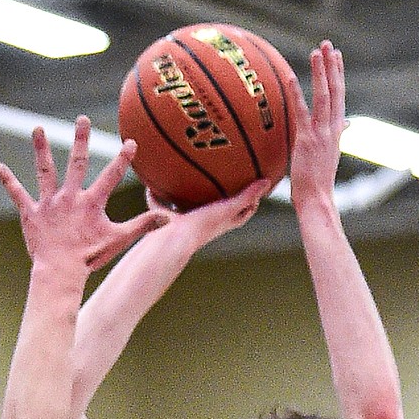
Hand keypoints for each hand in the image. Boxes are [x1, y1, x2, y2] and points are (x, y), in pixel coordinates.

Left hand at [0, 118, 168, 273]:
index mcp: (91, 203)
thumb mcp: (118, 241)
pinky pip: (18, 195)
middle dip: (80, 140)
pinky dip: (8, 182)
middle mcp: (69, 197)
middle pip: (76, 163)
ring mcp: (49, 204)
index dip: (122, 159)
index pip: (110, 176)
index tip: (130, 142)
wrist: (59, 273)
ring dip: (41, 149)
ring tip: (38, 129)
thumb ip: (142, 226)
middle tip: (82, 119)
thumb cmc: (89, 258)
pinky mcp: (31, 214)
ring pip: (45, 171)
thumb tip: (168, 219)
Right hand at [144, 178, 269, 250]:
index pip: (241, 215)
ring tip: (186, 176)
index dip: (251, 205)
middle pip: (217, 212)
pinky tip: (151, 181)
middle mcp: (204, 225)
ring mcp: (184, 225)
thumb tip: (267, 181)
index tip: (257, 190)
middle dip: (221, 198)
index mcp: (220, 223)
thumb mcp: (228, 208)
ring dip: (187, 196)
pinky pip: (160, 206)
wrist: (171, 242)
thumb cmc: (202, 227)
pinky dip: (155, 195)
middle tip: (225, 179)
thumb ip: (246, 195)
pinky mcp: (166, 223)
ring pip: (187, 207)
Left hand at [285, 40, 344, 210]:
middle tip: (328, 45)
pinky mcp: (307, 140)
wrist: (317, 200)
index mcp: (337, 131)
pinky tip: (292, 77)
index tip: (336, 56)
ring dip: (321, 72)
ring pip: (324, 96)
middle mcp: (332, 129)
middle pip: (336, 90)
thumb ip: (336, 136)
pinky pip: (302, 112)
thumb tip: (346, 124)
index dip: (338, 75)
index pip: (340, 97)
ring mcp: (321, 134)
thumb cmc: (319, 182)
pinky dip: (298, 94)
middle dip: (332, 66)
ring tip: (317, 51)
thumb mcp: (330, 155)